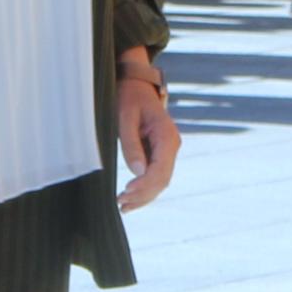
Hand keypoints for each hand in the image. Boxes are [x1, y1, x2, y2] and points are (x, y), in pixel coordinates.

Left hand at [115, 61, 179, 212]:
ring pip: (160, 182)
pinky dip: (144, 190)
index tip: (126, 191)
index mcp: (167, 136)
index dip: (145, 184)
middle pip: (162, 179)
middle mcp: (171, 145)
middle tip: (120, 203)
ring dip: (143, 197)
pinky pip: (154, 177)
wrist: (135, 84)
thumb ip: (131, 144)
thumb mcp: (125, 116)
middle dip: (143, 194)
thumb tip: (137, 173)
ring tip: (123, 207)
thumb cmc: (129, 96)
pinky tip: (130, 201)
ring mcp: (167, 151)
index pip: (160, 168)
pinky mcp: (158, 154)